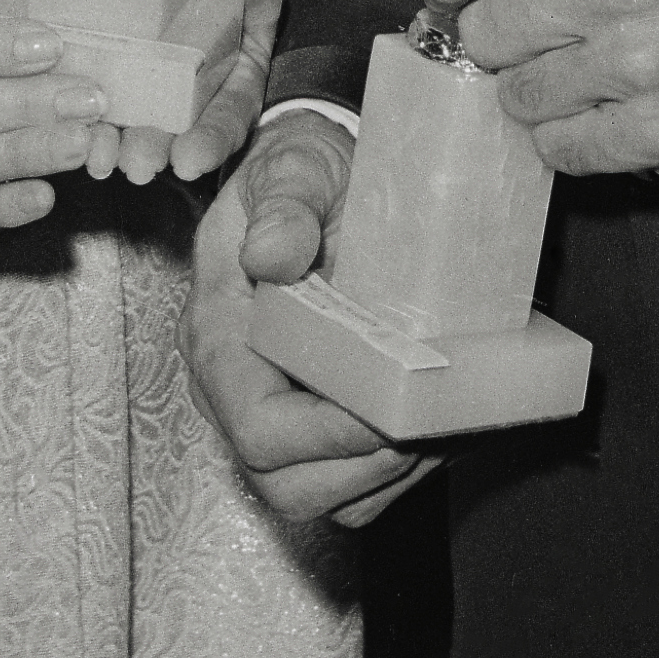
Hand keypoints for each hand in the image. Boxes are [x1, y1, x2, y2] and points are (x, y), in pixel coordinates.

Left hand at [83, 0, 275, 187]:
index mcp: (238, 70)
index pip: (231, 111)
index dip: (212, 138)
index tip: (189, 160)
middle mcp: (199, 90)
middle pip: (181, 128)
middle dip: (158, 147)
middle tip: (137, 165)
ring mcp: (153, 88)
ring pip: (138, 122)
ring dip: (120, 144)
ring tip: (101, 157)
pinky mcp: (111, 80)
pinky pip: (100, 103)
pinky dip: (90, 120)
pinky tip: (77, 135)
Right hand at [183, 116, 434, 526]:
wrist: (315, 174)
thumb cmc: (301, 166)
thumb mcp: (293, 163)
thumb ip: (285, 200)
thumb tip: (272, 254)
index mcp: (216, 332)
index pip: (256, 425)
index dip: (325, 436)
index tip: (393, 412)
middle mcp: (233, 387)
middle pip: (284, 482)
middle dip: (364, 467)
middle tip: (430, 424)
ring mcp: (270, 409)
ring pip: (320, 494)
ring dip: (386, 476)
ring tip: (442, 426)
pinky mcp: (307, 421)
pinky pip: (347, 483)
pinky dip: (395, 472)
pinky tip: (435, 425)